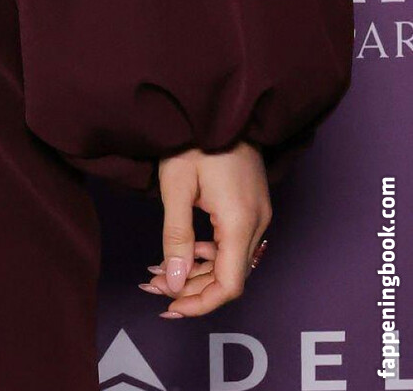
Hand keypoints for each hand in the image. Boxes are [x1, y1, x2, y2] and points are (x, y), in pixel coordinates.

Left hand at [139, 142, 271, 318]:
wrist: (220, 105)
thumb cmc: (194, 139)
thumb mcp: (176, 186)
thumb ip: (176, 238)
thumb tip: (174, 283)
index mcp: (240, 221)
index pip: (229, 284)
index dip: (201, 303)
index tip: (171, 307)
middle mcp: (257, 223)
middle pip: (230, 276)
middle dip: (192, 288)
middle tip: (154, 288)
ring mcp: (258, 214)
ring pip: (232, 261)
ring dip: (198, 272)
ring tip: (159, 271)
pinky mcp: (253, 206)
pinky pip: (234, 243)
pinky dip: (209, 253)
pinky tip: (184, 250)